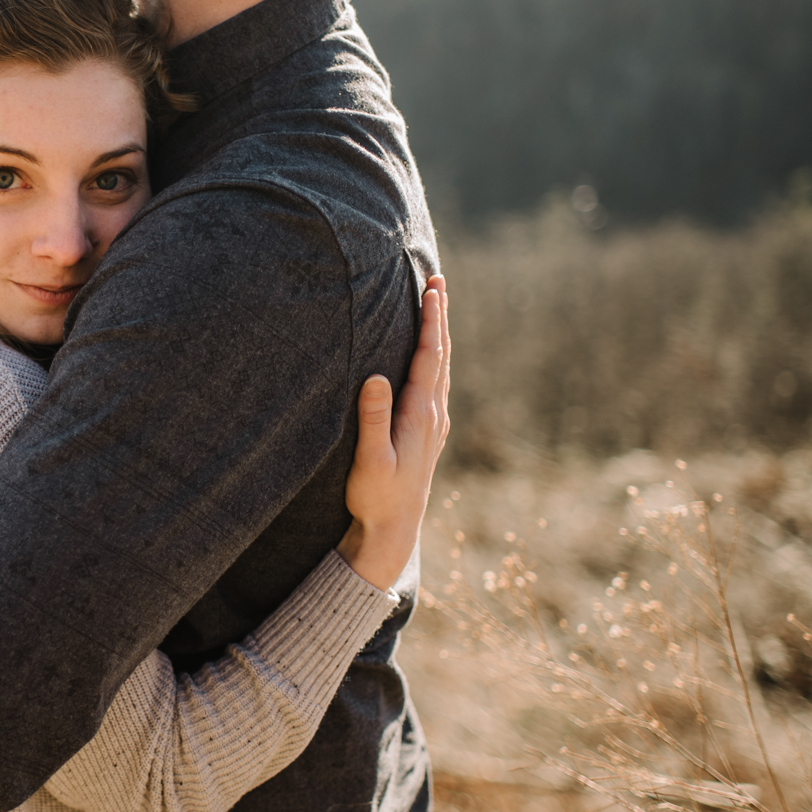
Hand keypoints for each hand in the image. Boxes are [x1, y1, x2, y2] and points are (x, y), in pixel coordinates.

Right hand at [337, 275, 451, 590]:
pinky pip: (435, 383)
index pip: (429, 357)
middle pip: (440, 355)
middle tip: (438, 281)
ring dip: (438, 335)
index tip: (432, 289)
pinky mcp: (427, 432)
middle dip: (439, 317)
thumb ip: (373, 419)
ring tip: (435, 308)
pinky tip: (430, 358)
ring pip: (440, 368)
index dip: (430, 321)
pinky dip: (434, 359)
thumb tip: (376, 377)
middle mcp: (433, 414)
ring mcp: (433, 423)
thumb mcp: (370, 460)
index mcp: (420, 414)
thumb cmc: (377, 496)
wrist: (396, 530)